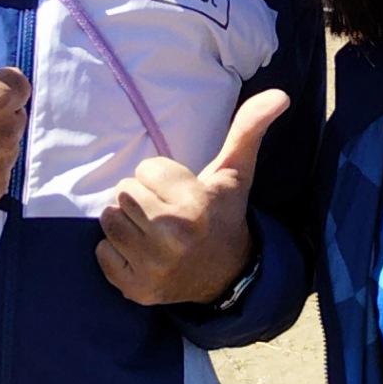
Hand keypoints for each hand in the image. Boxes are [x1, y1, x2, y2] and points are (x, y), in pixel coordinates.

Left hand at [97, 90, 289, 305]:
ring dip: (126, 220)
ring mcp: (151, 267)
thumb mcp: (237, 172)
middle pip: (124, 191)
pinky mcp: (135, 289)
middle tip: (165, 210)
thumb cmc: (224, 214)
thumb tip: (280, 94)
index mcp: (193, 206)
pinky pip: (102, 252)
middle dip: (142, 196)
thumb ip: (249, 129)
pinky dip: (116, 251)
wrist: (226, 274)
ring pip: (110, 219)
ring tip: (151, 229)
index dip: (162, 177)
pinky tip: (142, 252)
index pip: (146, 169)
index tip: (181, 193)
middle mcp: (171, 238)